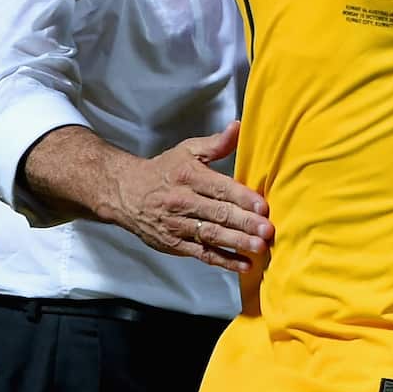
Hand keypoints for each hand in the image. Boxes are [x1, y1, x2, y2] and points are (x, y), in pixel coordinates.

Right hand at [114, 121, 273, 272]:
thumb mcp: (187, 150)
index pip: (219, 188)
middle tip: (267, 229)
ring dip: (237, 242)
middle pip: (218, 213)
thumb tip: (239, 127)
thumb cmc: (163, 170)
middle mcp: (183, 202)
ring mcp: (178, 225)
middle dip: (244, 223)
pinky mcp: (175, 244)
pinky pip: (202, 253)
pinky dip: (223, 260)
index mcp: (189, 176)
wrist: (125, 193)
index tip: (262, 206)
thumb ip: (216, 143)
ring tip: (259, 247)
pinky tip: (243, 264)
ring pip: (211, 235)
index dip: (242, 198)